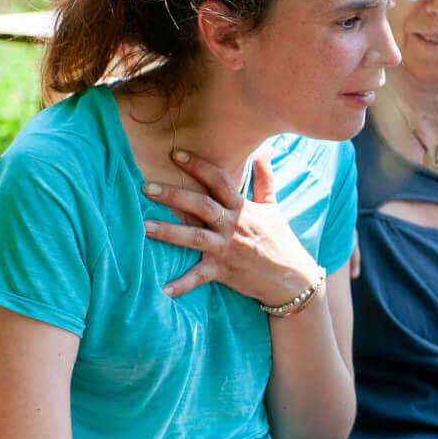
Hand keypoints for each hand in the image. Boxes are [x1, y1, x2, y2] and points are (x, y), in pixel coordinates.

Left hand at [143, 150, 321, 305]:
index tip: (177, 154)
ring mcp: (227, 248)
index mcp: (243, 208)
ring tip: (144, 227)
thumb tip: (265, 149)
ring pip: (195, 237)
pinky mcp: (224, 271)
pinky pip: (200, 277)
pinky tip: (164, 289)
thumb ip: (265, 178)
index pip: (220, 181)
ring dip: (169, 232)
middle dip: (174, 195)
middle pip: (202, 205)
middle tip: (147, 187)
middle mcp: (233, 225)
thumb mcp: (273, 207)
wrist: (293, 278)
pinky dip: (183, 284)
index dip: (199, 166)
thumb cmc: (281, 240)